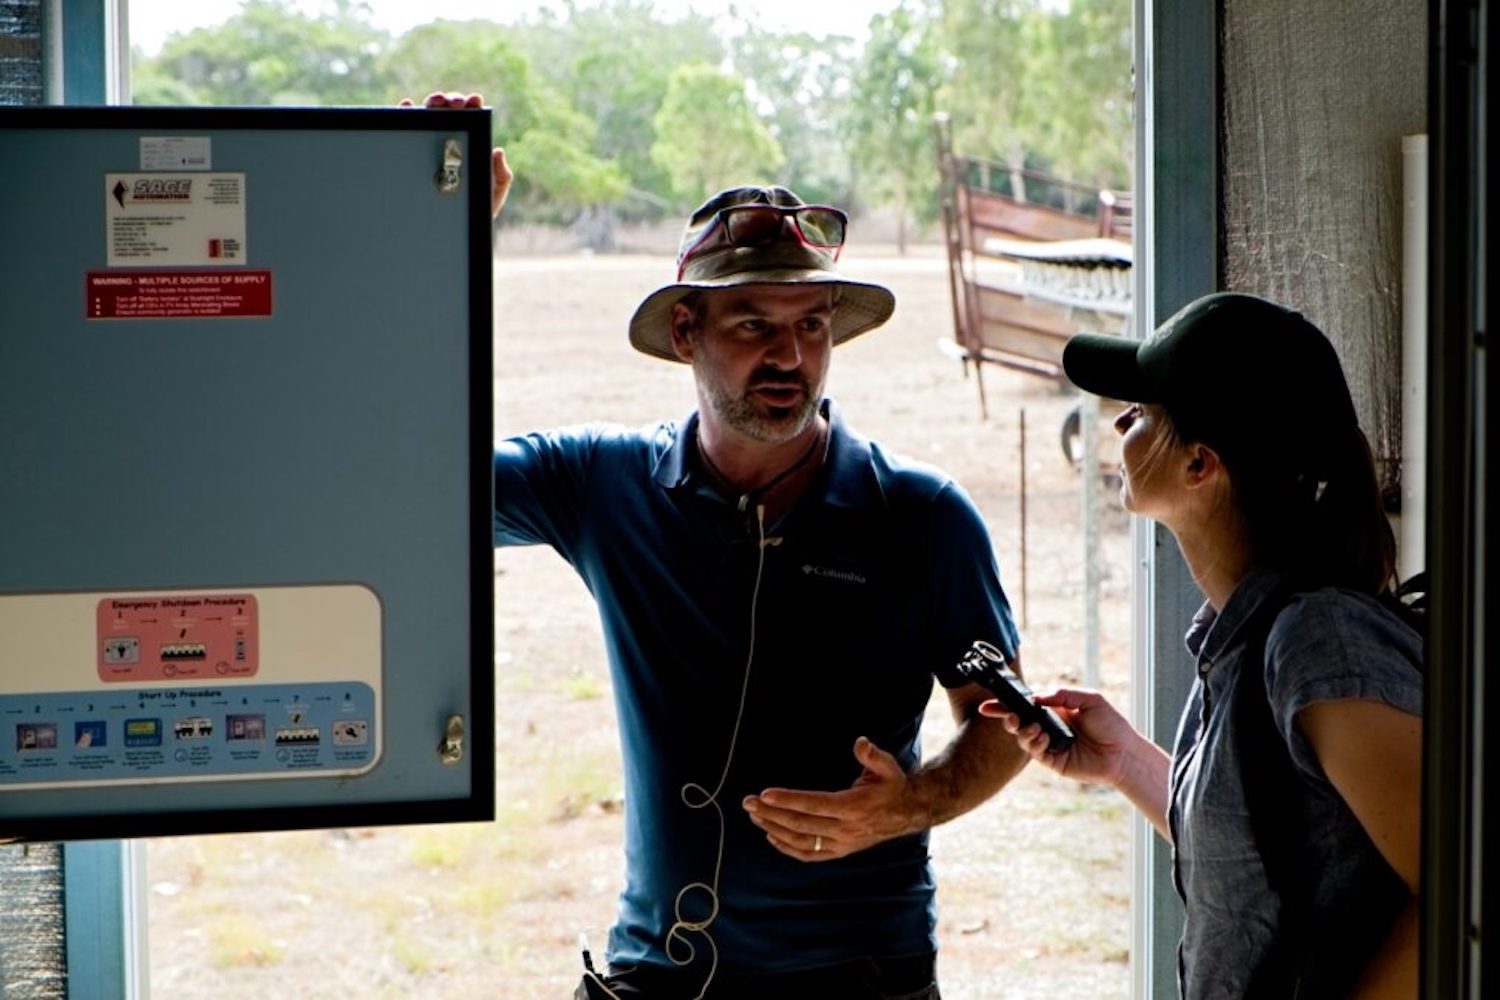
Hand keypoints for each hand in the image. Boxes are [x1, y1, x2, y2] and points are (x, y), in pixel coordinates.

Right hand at [398, 92, 512, 218]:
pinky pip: (407, 131)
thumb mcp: (492, 196)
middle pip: (448, 113)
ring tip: (435, 102)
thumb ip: (502, 177)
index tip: (474, 100)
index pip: (471, 118)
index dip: (472, 105)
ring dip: (431, 104)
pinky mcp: (412, 153)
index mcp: (470, 145)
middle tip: (453, 103)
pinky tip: (407, 106)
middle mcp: (449, 141)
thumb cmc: (474, 212)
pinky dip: (405, 114)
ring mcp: (429, 145)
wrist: (451, 230)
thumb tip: (498, 151)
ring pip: (427, 117)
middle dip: (450, 101)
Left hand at [741, 737, 924, 861]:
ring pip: (801, 842)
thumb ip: (872, 756)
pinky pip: (810, 854)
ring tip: (754, 815)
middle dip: (772, 813)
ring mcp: (842, 844)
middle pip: (801, 824)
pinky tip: (771, 836)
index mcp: (854, 808)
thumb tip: (860, 743)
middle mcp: (846, 829)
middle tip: (748, 802)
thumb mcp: (888, 767)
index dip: (788, 800)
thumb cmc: (893, 785)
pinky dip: (788, 848)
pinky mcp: (840, 851)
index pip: (814, 805)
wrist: (909, 812)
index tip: (765, 794)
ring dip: (774, 830)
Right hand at [979, 688, 1138, 787]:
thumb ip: (1063, 694)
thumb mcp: (1090, 699)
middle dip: (1008, 719)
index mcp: (1055, 710)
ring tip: (1035, 728)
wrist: (1124, 753)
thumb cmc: (1111, 725)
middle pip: (1018, 722)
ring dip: (1024, 731)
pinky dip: (1034, 744)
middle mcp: (1049, 727)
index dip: (1005, 705)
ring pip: (1024, 738)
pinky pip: (1035, 752)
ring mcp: (1050, 745)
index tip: (987, 706)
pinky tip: (1043, 738)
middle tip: (1011, 717)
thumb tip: (1037, 697)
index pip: (1025, 705)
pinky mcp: (1054, 761)